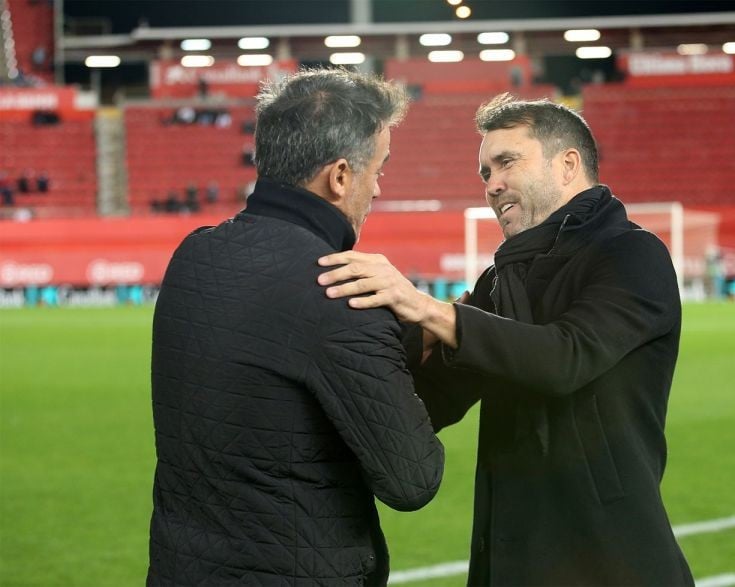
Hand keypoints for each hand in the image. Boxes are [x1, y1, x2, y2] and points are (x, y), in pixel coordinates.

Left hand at [318, 251, 459, 347]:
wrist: (417, 304)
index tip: (318, 263)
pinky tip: (350, 305)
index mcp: (377, 260)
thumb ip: (362, 270)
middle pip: (355, 268)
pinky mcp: (394, 297)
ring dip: (344, 288)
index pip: (352, 256)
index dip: (335, 259)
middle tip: (319, 281)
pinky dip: (362, 302)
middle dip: (335, 274)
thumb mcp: (378, 275)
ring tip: (329, 294)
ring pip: (363, 283)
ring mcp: (389, 283)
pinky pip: (375, 299)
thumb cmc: (391, 290)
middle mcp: (383, 269)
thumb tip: (334, 269)